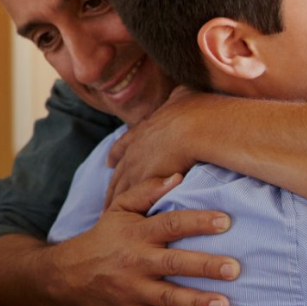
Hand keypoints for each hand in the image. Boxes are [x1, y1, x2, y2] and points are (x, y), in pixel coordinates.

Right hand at [52, 174, 239, 305]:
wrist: (66, 274)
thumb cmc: (104, 236)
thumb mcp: (120, 208)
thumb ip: (148, 190)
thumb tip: (178, 175)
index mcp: (139, 233)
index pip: (172, 224)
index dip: (198, 222)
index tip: (225, 221)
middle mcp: (138, 262)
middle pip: (175, 263)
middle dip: (205, 266)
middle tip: (234, 268)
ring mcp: (133, 290)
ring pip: (168, 297)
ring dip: (197, 302)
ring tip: (224, 305)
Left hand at [105, 86, 205, 209]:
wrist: (200, 126)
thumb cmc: (199, 110)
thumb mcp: (185, 95)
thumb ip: (180, 95)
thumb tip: (182, 89)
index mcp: (147, 128)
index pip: (127, 143)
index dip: (118, 152)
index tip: (110, 160)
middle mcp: (138, 146)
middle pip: (120, 168)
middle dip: (112, 180)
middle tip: (106, 194)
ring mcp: (138, 164)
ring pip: (119, 185)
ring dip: (112, 197)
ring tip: (106, 211)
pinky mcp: (144, 179)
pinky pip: (127, 197)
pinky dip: (121, 206)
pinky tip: (119, 215)